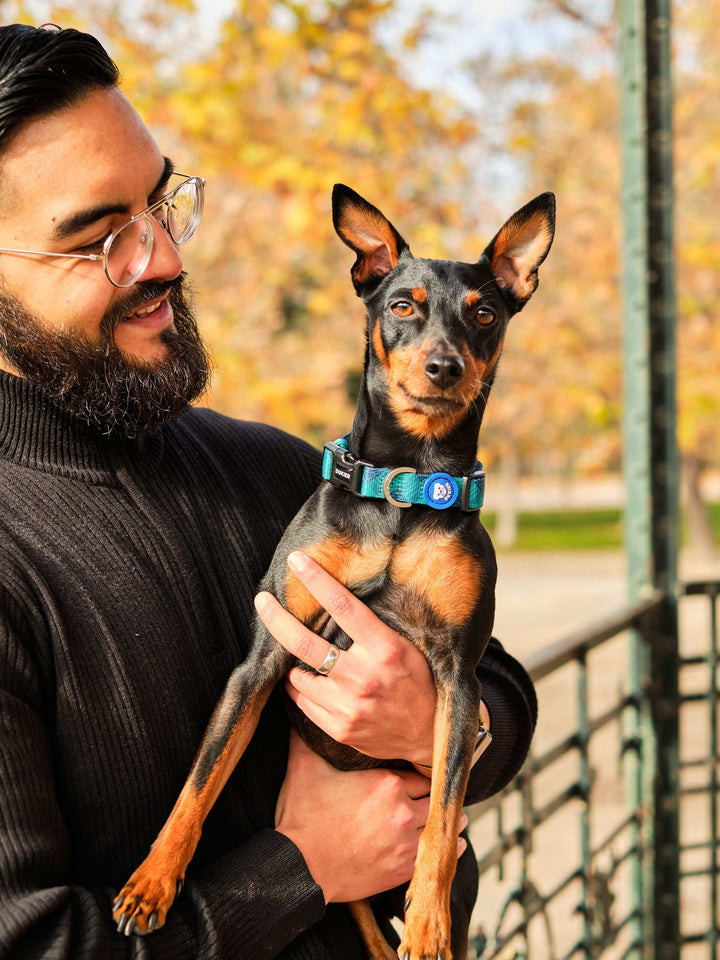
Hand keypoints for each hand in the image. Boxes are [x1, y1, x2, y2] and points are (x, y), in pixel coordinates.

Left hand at [254, 551, 435, 765]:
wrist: (429, 736)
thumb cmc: (419, 683)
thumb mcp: (406, 647)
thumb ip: (374, 629)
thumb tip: (337, 601)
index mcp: (384, 648)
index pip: (342, 606)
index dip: (316, 580)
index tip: (296, 561)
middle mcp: (362, 677)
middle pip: (304, 642)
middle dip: (276, 618)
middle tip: (261, 600)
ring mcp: (347, 706)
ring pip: (297, 675)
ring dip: (294, 662)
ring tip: (300, 656)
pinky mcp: (339, 729)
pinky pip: (303, 702)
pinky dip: (301, 688)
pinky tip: (310, 682)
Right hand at [275, 732, 467, 902]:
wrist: (299, 867)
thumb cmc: (302, 817)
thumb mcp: (304, 769)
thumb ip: (307, 738)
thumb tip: (296, 710)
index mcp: (387, 783)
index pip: (419, 773)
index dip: (419, 773)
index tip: (421, 774)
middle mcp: (403, 811)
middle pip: (434, 799)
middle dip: (434, 796)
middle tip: (440, 793)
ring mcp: (405, 843)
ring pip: (438, 826)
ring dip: (445, 821)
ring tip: (456, 817)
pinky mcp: (402, 870)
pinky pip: (436, 856)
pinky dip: (448, 849)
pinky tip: (455, 844)